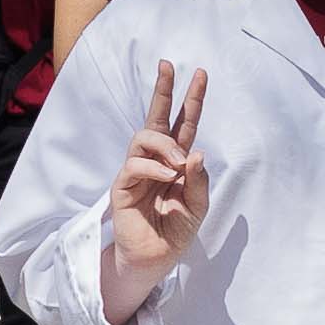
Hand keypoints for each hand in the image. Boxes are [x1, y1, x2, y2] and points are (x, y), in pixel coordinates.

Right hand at [107, 62, 212, 276]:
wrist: (155, 258)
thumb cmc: (175, 231)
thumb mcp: (197, 206)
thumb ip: (199, 181)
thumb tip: (196, 152)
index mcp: (176, 162)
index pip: (184, 124)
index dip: (191, 100)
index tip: (201, 74)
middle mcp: (156, 160)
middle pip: (156, 117)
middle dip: (162, 90)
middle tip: (167, 65)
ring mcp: (137, 171)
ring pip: (143, 136)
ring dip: (165, 144)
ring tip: (178, 162)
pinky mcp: (123, 186)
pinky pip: (134, 165)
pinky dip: (153, 168)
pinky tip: (167, 178)